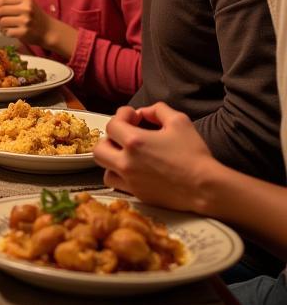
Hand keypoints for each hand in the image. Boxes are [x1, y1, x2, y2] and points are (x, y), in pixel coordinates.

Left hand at [0, 0, 75, 56]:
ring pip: (2, 22)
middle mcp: (26, 9)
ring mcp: (25, 21)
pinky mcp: (24, 32)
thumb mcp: (26, 6)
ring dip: (1, 25)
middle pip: (0, 10)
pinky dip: (6, 32)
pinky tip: (13, 32)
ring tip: (8, 26)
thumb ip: (9, 6)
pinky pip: (6, 32)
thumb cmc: (34, 18)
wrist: (49, 31)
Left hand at [93, 103, 217, 212]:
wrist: (205, 188)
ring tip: (125, 153)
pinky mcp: (136, 194)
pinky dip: (118, 175)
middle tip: (126, 135)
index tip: (134, 116)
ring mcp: (129, 180)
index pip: (112, 124)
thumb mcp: (179, 121)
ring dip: (111, 157)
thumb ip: (158, 110)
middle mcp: (126, 162)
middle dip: (110, 137)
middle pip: (100, 147)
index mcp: (134, 142)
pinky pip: (115, 183)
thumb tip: (144, 112)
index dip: (122, 116)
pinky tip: (131, 169)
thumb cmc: (194, 154)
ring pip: (103, 167)